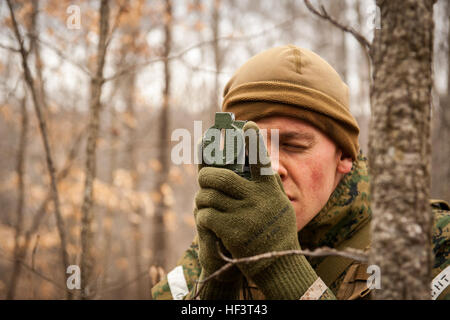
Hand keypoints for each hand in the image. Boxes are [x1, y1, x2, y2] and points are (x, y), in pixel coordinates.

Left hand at [195, 121, 300, 279]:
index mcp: (269, 190)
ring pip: (208, 195)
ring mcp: (243, 215)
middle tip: (203, 176)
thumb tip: (262, 163)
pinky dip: (203, 216)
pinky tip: (209, 221)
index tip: (247, 124)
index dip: (253, 140)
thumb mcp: (279, 206)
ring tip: (205, 202)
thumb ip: (268, 185)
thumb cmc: (277, 232)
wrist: (278, 265)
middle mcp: (257, 199)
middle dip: (206, 174)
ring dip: (203, 198)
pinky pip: (205, 214)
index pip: (261, 159)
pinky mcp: (230, 231)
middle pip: (221, 177)